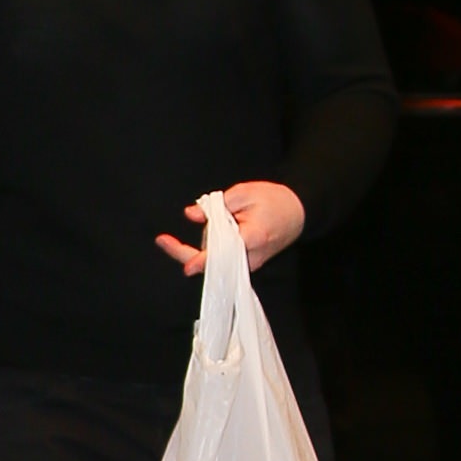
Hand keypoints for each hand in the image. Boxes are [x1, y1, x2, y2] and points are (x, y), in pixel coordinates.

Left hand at [156, 181, 305, 276]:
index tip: (187, 267)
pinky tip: (222, 227)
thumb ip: (217, 205)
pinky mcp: (246, 265)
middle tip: (162, 240)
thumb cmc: (273, 200)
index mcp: (252, 237)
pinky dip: (213, 247)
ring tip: (224, 217)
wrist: (297, 212)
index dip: (203, 260)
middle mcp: (250, 256)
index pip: (224, 252)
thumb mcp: (245, 193)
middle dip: (186, 251)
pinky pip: (222, 260)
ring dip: (206, 243)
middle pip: (212, 261)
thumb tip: (191, 214)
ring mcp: (249, 264)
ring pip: (216, 260)